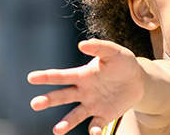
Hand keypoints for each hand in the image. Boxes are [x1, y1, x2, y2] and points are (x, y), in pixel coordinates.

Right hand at [27, 39, 146, 134]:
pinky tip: (94, 132)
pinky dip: (94, 129)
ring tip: (57, 131)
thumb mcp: (113, 52)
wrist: (137, 80)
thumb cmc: (121, 63)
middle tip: (35, 104)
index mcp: (82, 75)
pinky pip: (97, 124)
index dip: (46, 77)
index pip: (61, 76)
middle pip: (62, 97)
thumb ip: (99, 47)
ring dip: (66, 123)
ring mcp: (92, 105)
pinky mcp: (104, 116)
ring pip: (75, 115)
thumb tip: (82, 44)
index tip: (31, 78)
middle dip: (48, 100)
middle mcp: (83, 92)